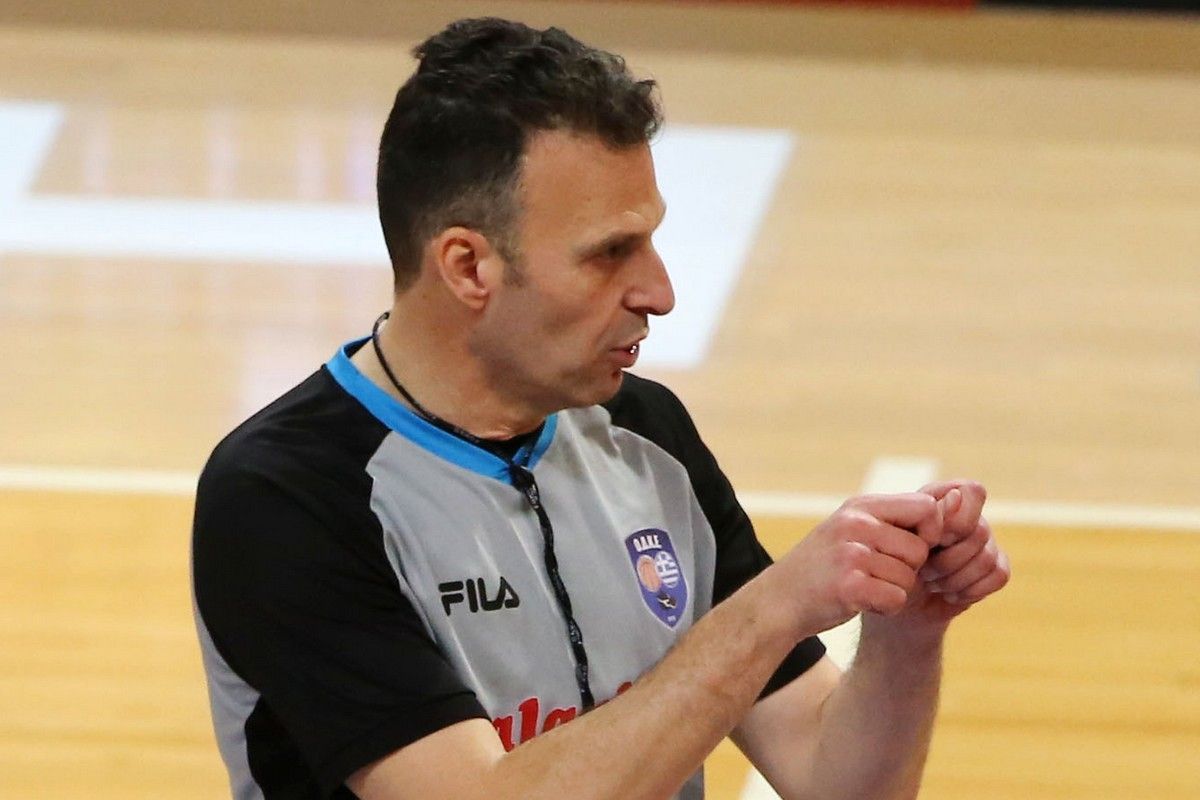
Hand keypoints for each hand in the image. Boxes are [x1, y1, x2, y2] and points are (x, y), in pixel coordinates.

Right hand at [773, 493, 942, 638]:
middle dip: (907, 569)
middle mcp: (855, 525)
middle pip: (920, 550)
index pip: (926, 508)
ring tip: (863, 586)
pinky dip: (885, 607)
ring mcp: (850, 555)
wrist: (779, 600)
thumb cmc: (825, 565)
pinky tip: (861, 602)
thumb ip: (894, 518)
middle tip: (875, 573)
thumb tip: (951, 504)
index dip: (929, 532)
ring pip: (909, 578)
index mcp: (860, 506)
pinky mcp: (849, 586)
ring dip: (893, 590)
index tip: (908, 548)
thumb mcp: (852, 529)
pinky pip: (896, 599)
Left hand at [889, 480, 1010, 625]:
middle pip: (980, 532)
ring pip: (988, 558)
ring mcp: (985, 542)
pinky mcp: (995, 567)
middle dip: (947, 560)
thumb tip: (956, 495)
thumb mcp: (901, 537)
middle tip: (923, 572)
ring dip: (955, 579)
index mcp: (944, 498)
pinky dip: (971, 590)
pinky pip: (999, 575)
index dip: (956, 520)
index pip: (973, 491)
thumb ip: (928, 515)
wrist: (896, 600)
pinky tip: (950, 594)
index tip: (931, 541)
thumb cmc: (892, 562)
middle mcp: (970, 516)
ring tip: (932, 584)